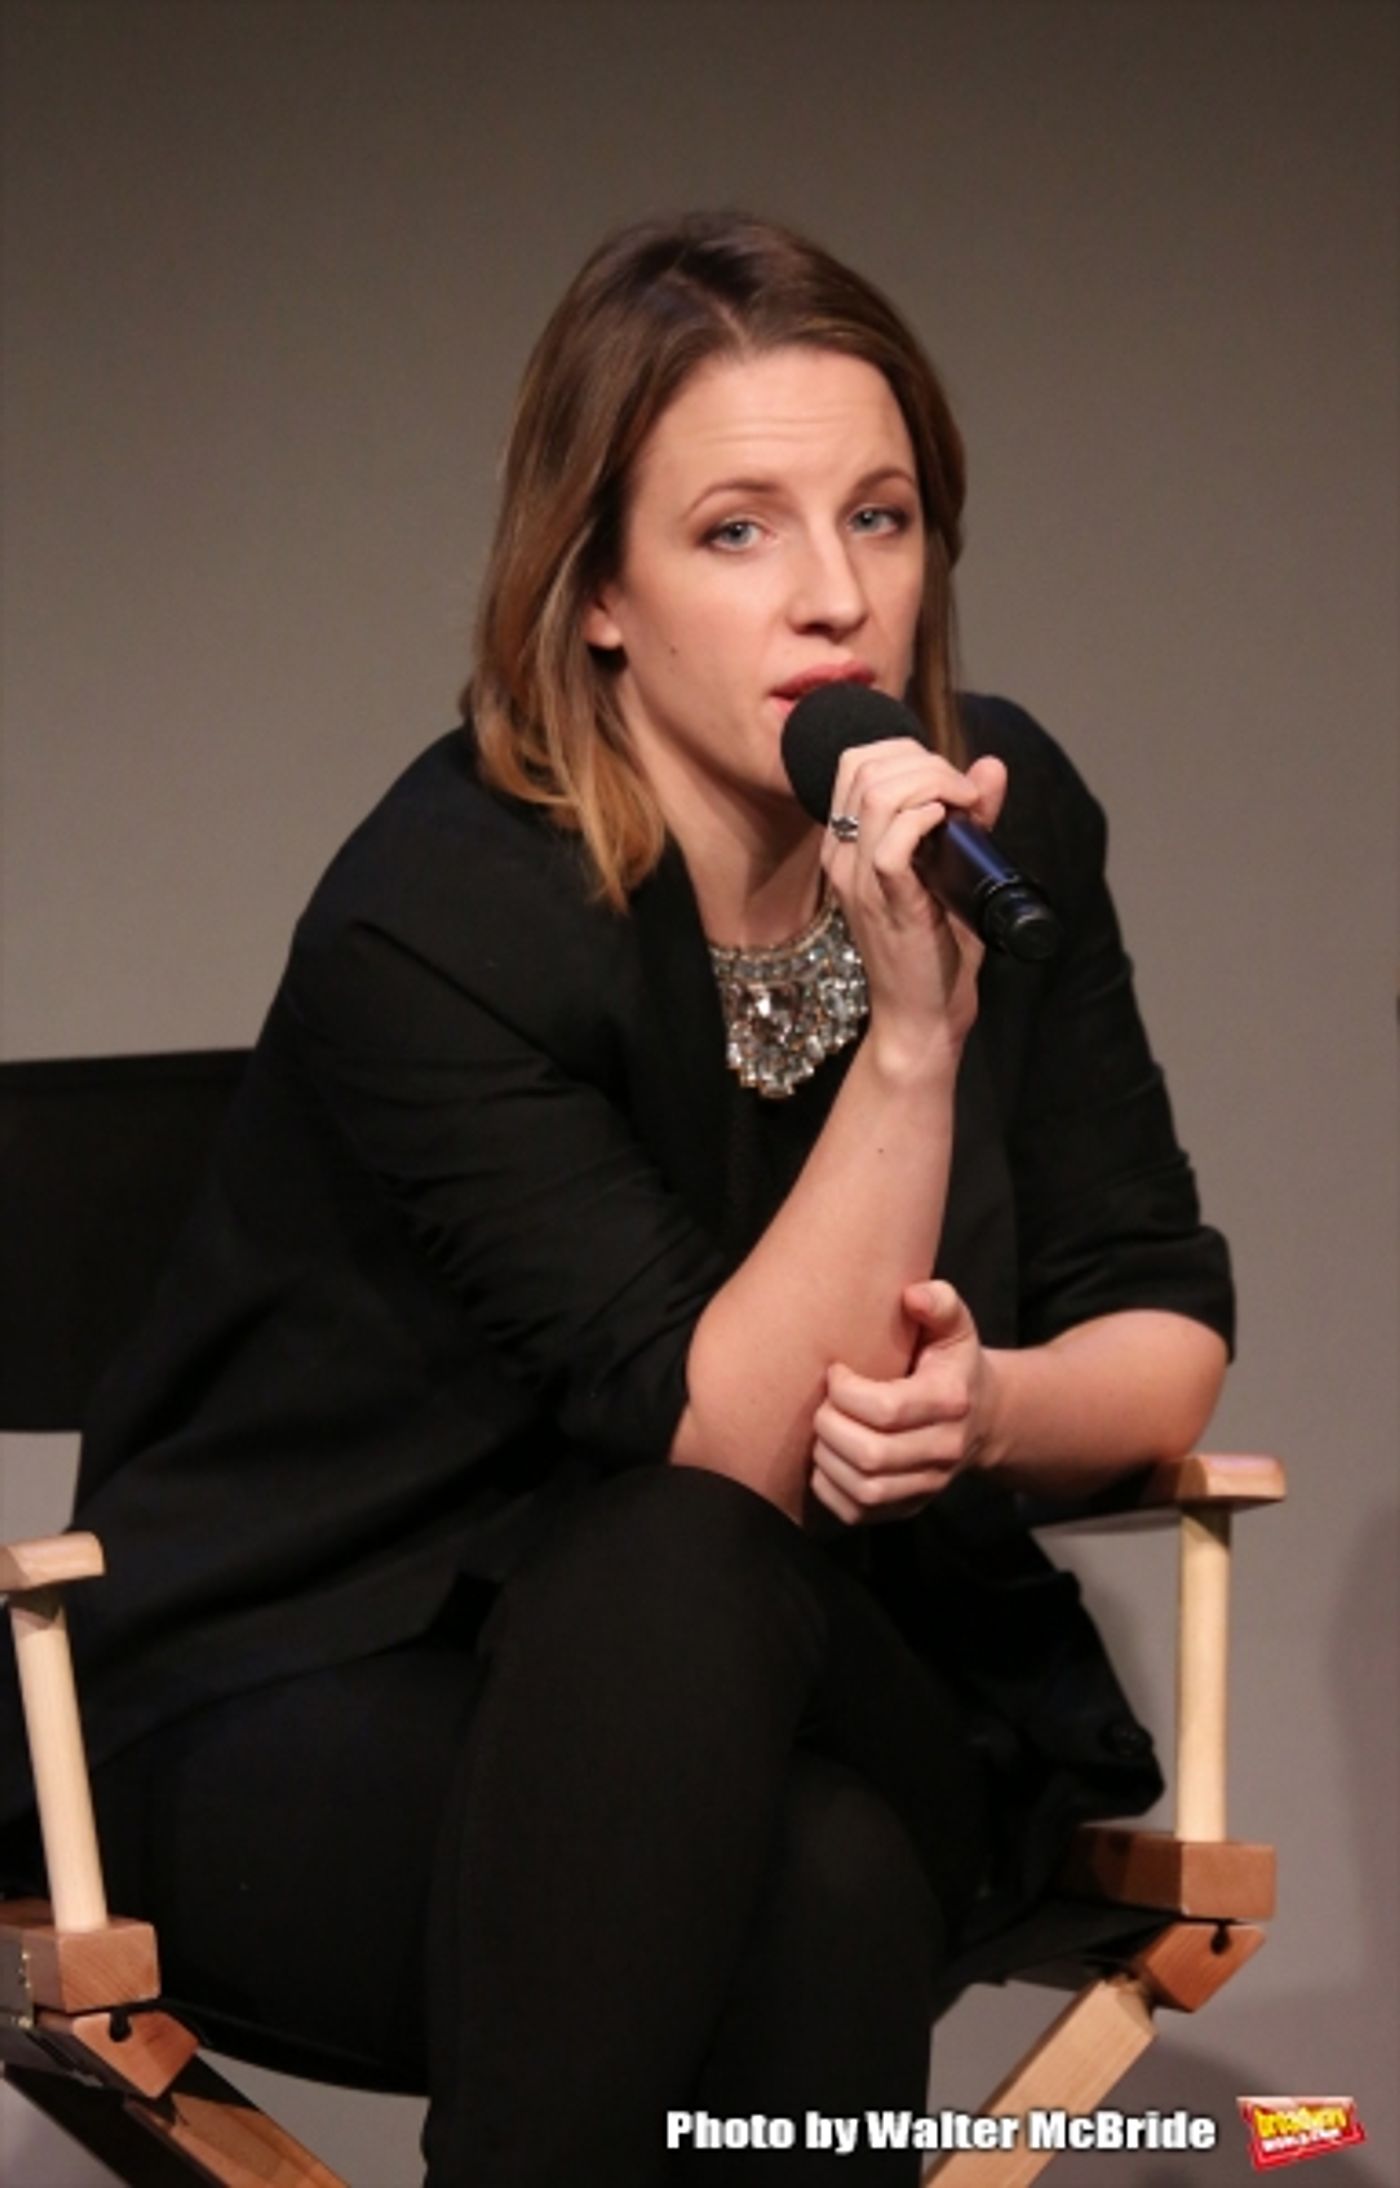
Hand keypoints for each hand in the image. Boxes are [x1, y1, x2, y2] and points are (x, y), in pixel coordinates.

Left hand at [809, 1280, 996, 1524]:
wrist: (981, 1416)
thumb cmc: (951, 1364)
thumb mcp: (954, 1326)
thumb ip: (939, 1303)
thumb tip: (914, 1295)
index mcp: (950, 1401)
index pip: (887, 1409)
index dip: (846, 1391)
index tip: (835, 1372)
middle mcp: (944, 1450)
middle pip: (870, 1454)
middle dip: (831, 1426)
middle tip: (824, 1404)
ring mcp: (926, 1485)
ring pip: (863, 1489)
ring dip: (827, 1458)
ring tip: (825, 1430)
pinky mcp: (907, 1508)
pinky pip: (857, 1511)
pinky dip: (829, 1488)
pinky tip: (828, 1458)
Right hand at [821, 739, 1007, 1065]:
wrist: (921, 1017)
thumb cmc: (936, 950)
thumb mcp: (952, 871)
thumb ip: (969, 819)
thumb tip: (991, 767)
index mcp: (847, 844)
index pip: (857, 762)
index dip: (908, 753)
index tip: (952, 783)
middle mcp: (842, 856)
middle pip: (865, 765)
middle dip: (926, 761)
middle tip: (966, 794)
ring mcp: (859, 880)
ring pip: (879, 794)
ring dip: (934, 784)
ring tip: (965, 806)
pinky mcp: (887, 904)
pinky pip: (893, 844)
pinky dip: (926, 820)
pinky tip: (951, 826)